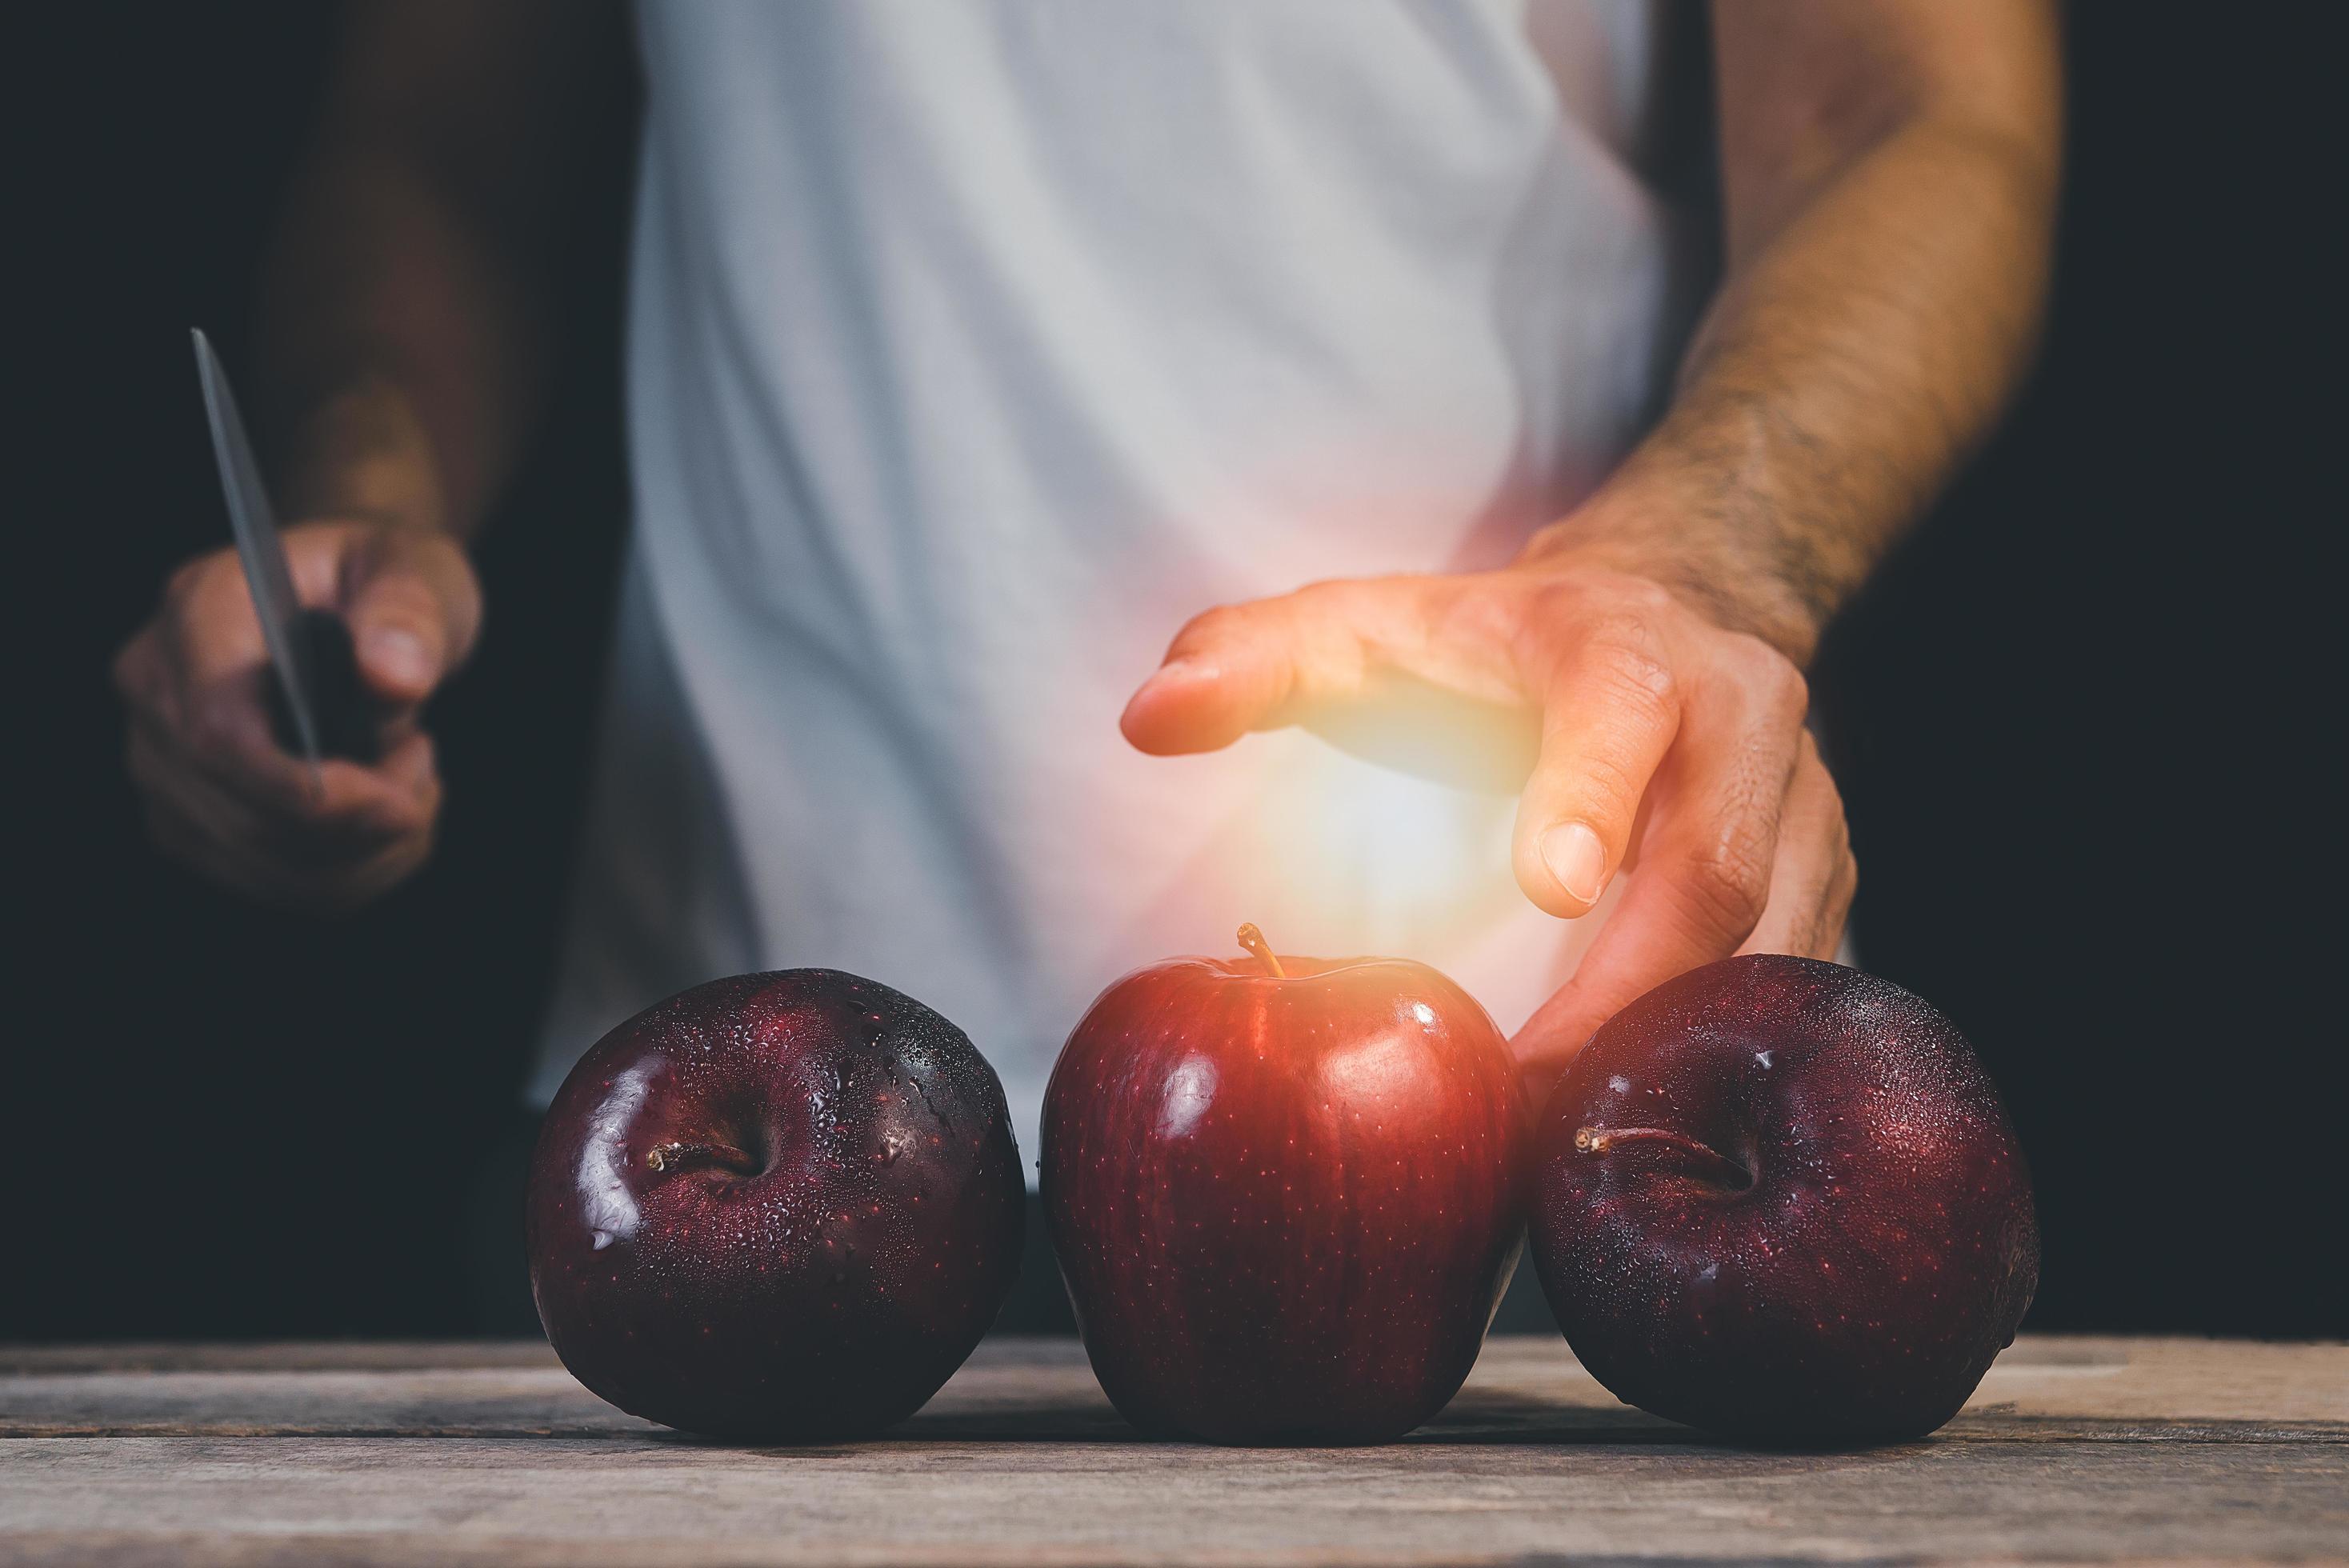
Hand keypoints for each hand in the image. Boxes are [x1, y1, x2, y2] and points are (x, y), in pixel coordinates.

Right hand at [113, 518, 481, 910]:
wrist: (358, 600)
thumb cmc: (380, 579)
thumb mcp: (415, 570)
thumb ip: (407, 614)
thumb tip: (391, 676)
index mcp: (198, 612)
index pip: (217, 733)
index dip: (306, 790)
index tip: (397, 800)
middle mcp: (157, 690)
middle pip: (241, 816)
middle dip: (359, 820)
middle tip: (422, 760)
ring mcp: (161, 762)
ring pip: (263, 866)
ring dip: (367, 849)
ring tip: (412, 777)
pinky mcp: (190, 818)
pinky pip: (278, 886)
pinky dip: (357, 870)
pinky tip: (391, 814)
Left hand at [1121, 550, 1855, 1098]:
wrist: (1670, 607)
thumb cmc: (1491, 641)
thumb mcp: (1366, 623)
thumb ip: (1251, 655)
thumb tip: (1147, 717)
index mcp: (1624, 648)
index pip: (1622, 709)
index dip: (1591, 795)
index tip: (1549, 888)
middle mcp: (1741, 719)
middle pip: (1718, 866)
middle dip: (1627, 992)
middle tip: (1523, 1094)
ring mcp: (1805, 805)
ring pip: (1777, 947)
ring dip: (1678, 1050)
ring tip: (1568, 1143)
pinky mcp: (1829, 875)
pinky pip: (1794, 986)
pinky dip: (1719, 1062)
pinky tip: (1637, 1129)